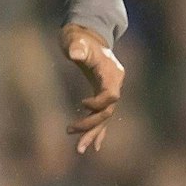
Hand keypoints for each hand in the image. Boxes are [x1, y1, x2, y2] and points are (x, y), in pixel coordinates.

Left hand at [61, 24, 124, 155]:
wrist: (86, 35)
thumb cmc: (78, 38)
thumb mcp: (75, 40)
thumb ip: (77, 47)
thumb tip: (76, 54)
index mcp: (112, 72)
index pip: (111, 95)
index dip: (98, 103)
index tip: (82, 104)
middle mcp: (115, 83)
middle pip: (108, 111)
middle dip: (92, 125)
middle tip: (70, 132)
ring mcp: (110, 90)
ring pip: (105, 117)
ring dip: (92, 133)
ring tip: (80, 149)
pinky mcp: (102, 94)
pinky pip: (103, 116)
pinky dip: (98, 131)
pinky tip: (93, 146)